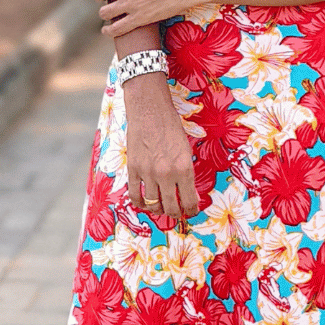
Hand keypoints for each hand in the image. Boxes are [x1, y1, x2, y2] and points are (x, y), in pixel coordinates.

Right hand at [123, 73, 199, 218]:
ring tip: (162, 209)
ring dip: (159, 210)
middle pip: (171, 207)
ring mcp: (148, 173)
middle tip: (177, 213)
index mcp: (184, 168)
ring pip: (153, 204)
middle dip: (176, 214)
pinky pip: (135, 195)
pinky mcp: (133, 169)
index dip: (191, 210)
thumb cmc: (171, 127)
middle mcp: (167, 174)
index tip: (191, 211)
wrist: (149, 111)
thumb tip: (188, 192)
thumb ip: (186, 172)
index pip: (189, 200)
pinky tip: (145, 203)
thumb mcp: (186, 149)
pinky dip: (140, 203)